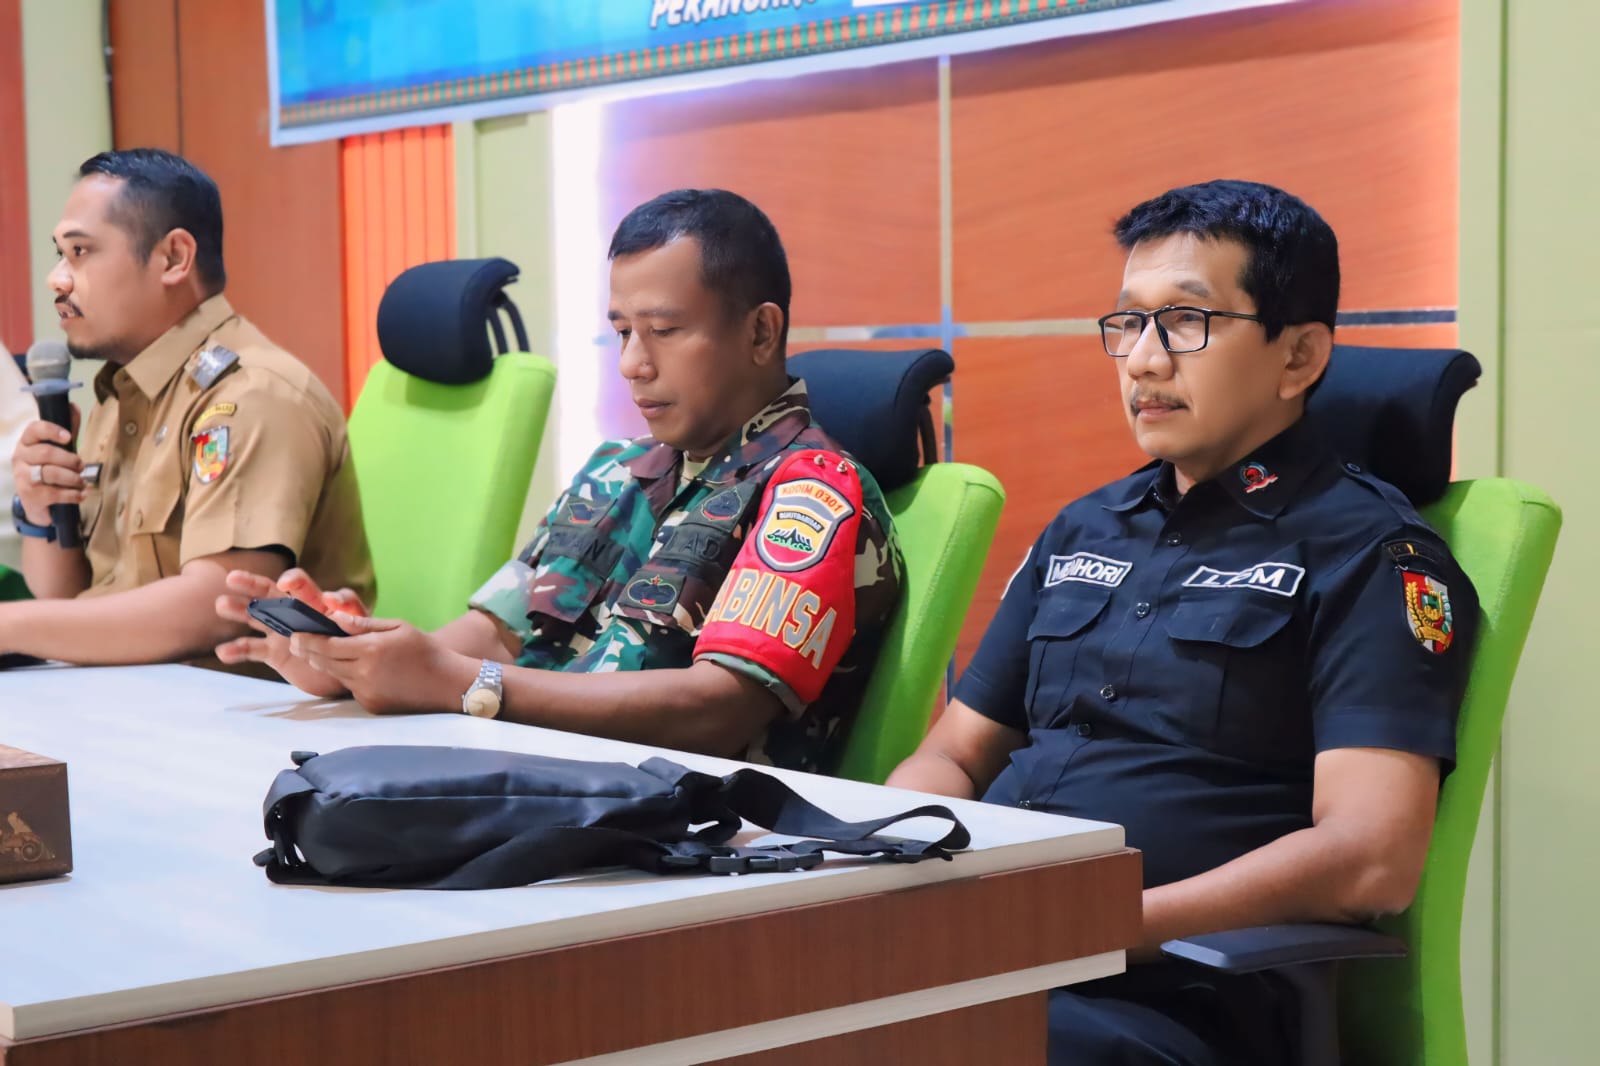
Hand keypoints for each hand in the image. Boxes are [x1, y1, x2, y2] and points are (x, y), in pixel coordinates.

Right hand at [11, 418, 83, 525]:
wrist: (39, 503)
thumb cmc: (50, 469)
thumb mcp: (59, 449)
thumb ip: (67, 429)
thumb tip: (72, 406)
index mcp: (27, 442)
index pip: (34, 429)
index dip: (51, 431)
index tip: (69, 437)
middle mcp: (20, 457)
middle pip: (46, 453)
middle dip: (70, 460)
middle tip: (81, 466)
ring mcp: (22, 477)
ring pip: (51, 473)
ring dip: (73, 478)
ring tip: (81, 482)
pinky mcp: (29, 496)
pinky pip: (54, 492)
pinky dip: (72, 494)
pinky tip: (81, 494)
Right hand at [214, 568, 367, 696]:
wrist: (349, 675)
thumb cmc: (357, 649)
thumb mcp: (359, 632)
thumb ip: (351, 616)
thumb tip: (334, 601)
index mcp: (316, 604)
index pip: (302, 587)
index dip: (294, 581)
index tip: (286, 583)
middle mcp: (294, 613)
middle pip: (270, 594)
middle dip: (252, 584)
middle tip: (231, 578)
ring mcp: (281, 632)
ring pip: (255, 616)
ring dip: (238, 610)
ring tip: (221, 605)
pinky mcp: (274, 653)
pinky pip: (251, 649)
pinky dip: (236, 650)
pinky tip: (222, 652)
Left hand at [286, 615, 478, 714]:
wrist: (448, 683)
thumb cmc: (425, 649)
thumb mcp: (398, 626)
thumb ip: (364, 624)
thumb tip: (334, 617)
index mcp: (371, 649)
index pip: (326, 644)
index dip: (306, 639)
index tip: (294, 634)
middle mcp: (364, 672)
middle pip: (323, 662)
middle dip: (309, 651)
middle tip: (297, 642)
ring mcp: (366, 691)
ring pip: (335, 675)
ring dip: (327, 664)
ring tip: (322, 652)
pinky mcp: (371, 705)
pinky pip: (351, 688)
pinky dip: (349, 677)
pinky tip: (359, 669)